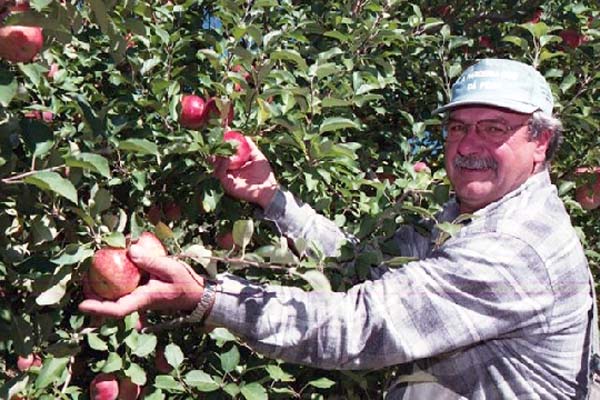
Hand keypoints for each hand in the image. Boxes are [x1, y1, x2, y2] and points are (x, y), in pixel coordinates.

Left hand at [78, 244, 203, 318]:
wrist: (196, 295)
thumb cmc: (185, 284)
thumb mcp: (171, 269)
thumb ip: (151, 260)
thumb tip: (130, 250)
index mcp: (144, 299)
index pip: (118, 309)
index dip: (99, 308)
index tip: (82, 305)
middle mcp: (138, 301)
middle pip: (110, 305)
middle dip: (93, 297)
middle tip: (81, 281)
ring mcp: (139, 298)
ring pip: (115, 298)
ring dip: (101, 290)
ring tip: (89, 275)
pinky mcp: (142, 292)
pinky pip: (123, 290)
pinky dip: (113, 282)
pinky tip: (110, 269)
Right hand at [213, 138, 278, 208]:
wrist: (268, 189)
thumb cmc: (264, 174)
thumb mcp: (257, 157)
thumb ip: (250, 147)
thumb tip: (244, 136)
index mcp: (236, 163)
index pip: (226, 152)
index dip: (223, 143)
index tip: (223, 132)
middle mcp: (229, 170)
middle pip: (217, 158)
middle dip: (217, 148)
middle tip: (218, 139)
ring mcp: (227, 177)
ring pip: (216, 165)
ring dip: (218, 156)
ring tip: (222, 148)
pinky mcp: (227, 184)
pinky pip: (220, 173)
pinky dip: (222, 165)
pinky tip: (227, 159)